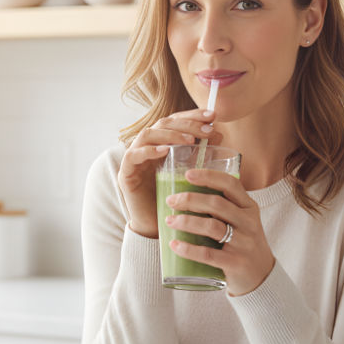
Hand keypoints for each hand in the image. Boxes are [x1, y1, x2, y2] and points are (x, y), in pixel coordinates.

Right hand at [118, 108, 222, 237]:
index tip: (212, 115)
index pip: (176, 121)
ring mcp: (135, 159)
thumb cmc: (175, 200)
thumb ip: (200, 155)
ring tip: (190, 141)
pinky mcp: (126, 174)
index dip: (192, 115)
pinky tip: (164, 151)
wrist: (157, 227)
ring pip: (147, 134)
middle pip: (163, 123)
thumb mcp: (191, 174)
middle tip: (206, 129)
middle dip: (186, 123)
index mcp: (162, 144)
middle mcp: (147, 147)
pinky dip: (148, 150)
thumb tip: (218, 135)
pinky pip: (133, 155)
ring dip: (170, 134)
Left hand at [162, 168, 274, 296]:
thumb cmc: (244, 244)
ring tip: (169, 221)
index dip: (209, 176)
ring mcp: (243, 243)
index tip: (188, 175)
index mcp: (249, 208)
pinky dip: (188, 249)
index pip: (231, 184)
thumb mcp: (243, 221)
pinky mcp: (235, 263)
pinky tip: (174, 245)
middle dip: (190, 200)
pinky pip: (208, 254)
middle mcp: (249, 223)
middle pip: (216, 204)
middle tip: (171, 201)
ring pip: (211, 227)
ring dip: (186, 222)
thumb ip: (224, 208)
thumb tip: (187, 194)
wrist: (263, 276)